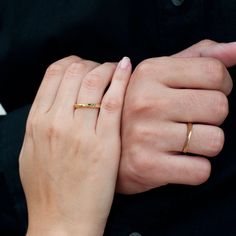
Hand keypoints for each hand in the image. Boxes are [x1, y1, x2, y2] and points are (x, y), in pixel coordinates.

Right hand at [19, 56, 131, 234]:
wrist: (62, 221)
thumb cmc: (47, 189)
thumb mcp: (31, 151)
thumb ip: (42, 123)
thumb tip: (55, 100)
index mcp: (37, 121)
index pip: (54, 73)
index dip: (71, 63)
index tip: (83, 67)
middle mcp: (56, 121)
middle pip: (74, 72)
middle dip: (90, 63)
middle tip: (101, 69)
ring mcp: (80, 131)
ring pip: (94, 81)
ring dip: (106, 68)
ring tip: (115, 69)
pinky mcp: (104, 143)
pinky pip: (112, 101)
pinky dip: (120, 79)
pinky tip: (126, 67)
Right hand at [117, 40, 234, 193]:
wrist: (110, 145)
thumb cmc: (141, 107)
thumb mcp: (162, 75)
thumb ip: (201, 57)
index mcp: (149, 73)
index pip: (215, 73)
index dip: (220, 85)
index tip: (203, 94)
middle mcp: (145, 101)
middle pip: (219, 107)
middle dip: (211, 116)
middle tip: (188, 119)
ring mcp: (145, 135)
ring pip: (215, 141)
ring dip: (204, 143)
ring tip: (180, 139)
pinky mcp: (148, 166)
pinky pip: (201, 170)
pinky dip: (195, 167)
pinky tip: (176, 160)